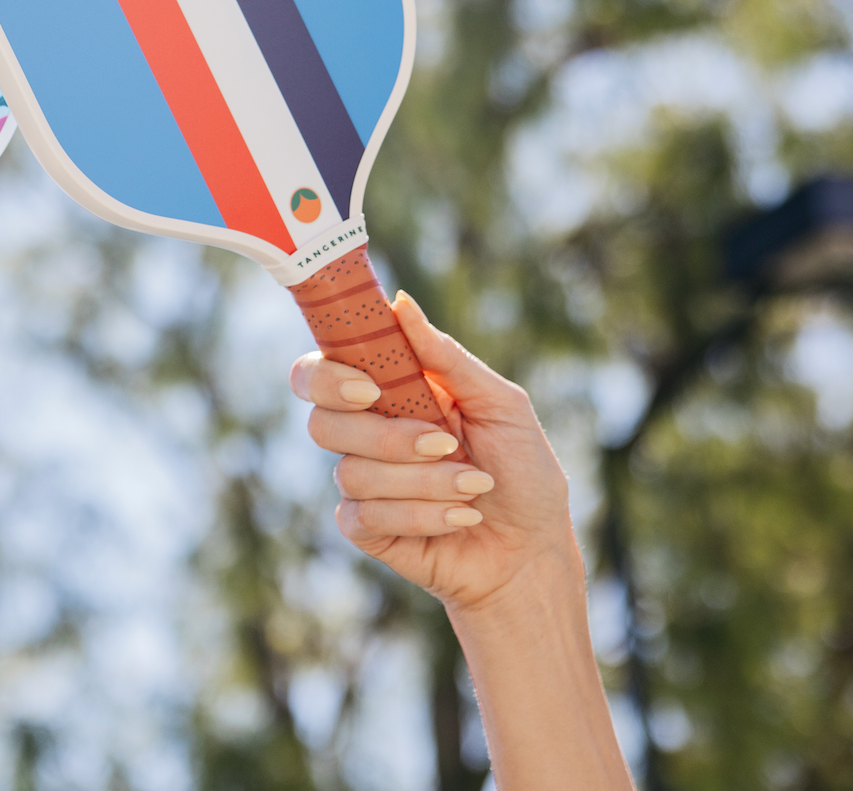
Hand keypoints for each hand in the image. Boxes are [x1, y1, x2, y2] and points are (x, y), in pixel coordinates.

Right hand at [293, 291, 582, 615]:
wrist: (534, 549)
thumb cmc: (523, 471)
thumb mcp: (500, 403)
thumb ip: (446, 356)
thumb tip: (401, 303)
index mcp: (385, 396)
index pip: (318, 373)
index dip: (326, 377)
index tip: (370, 390)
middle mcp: (363, 437)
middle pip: (323, 424)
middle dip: (389, 438)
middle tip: (445, 444)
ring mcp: (362, 485)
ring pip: (354, 474)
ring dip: (426, 482)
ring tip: (474, 487)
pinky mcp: (366, 530)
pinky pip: (367, 517)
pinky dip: (423, 515)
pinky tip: (460, 518)